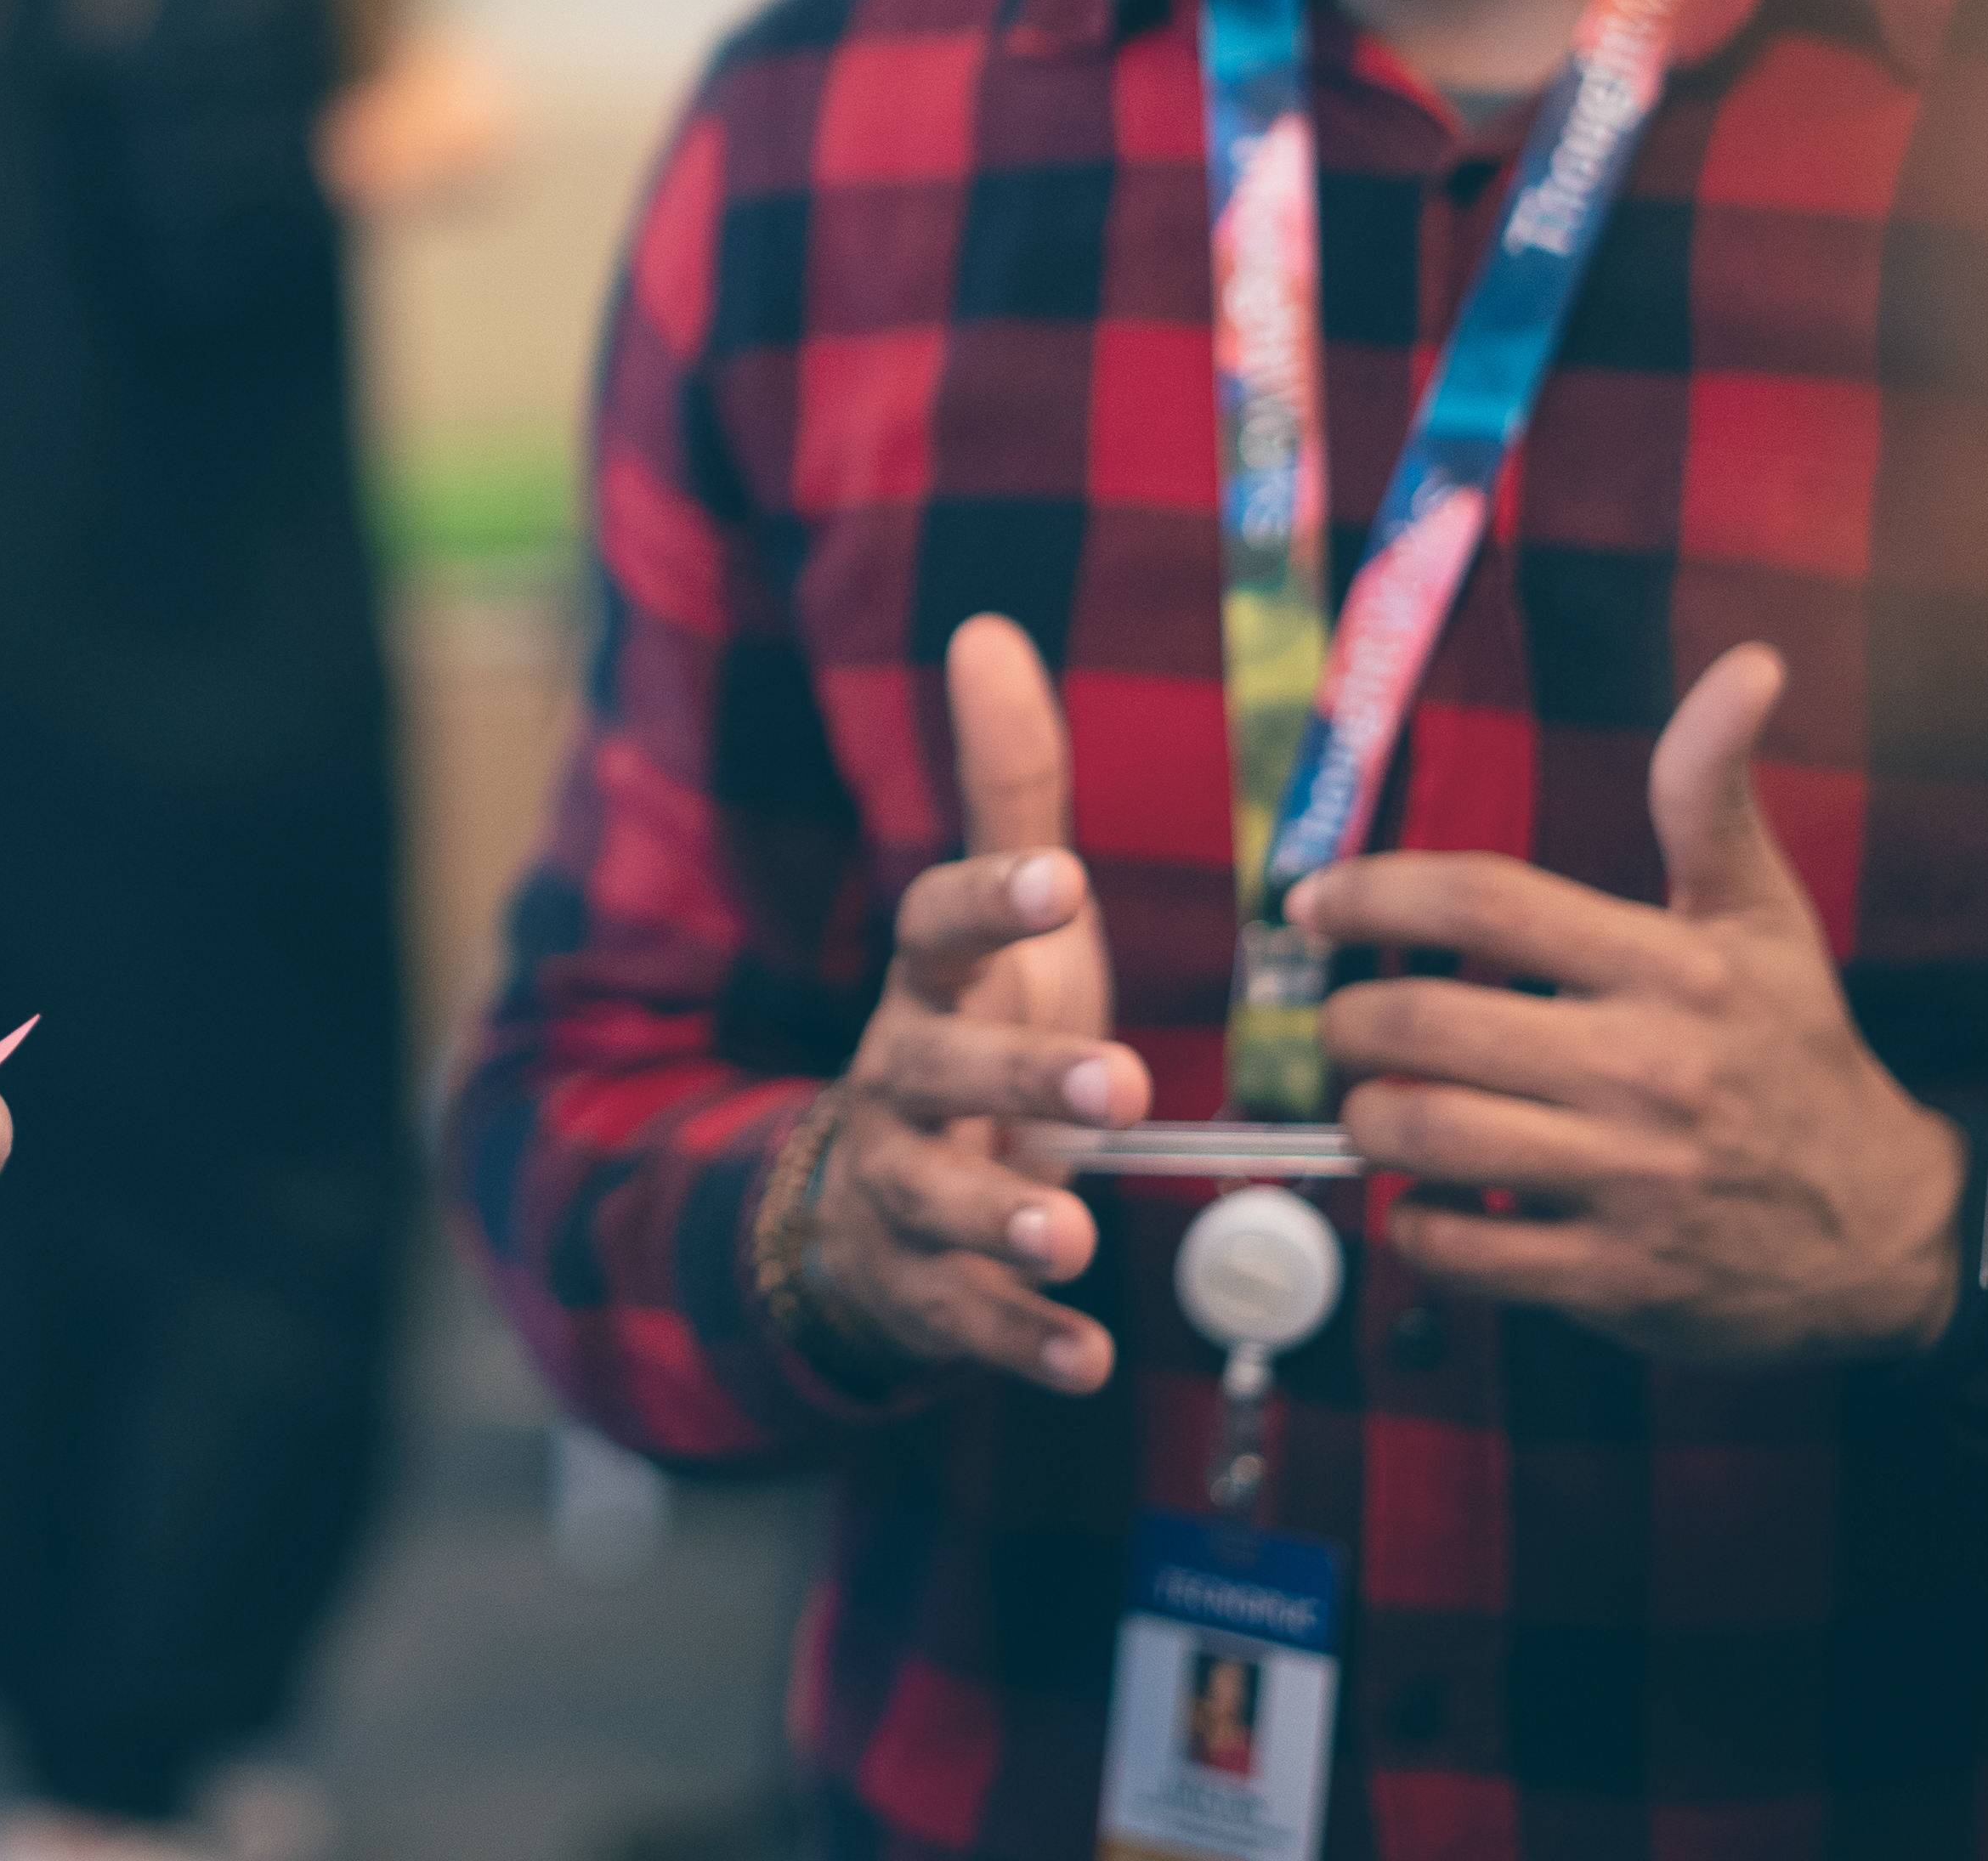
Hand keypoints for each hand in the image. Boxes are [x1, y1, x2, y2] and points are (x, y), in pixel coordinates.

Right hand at [794, 618, 1157, 1393]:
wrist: (865, 1205)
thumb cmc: (970, 1034)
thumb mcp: (997, 920)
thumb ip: (1006, 793)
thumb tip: (989, 629)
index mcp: (929, 985)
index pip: (938, 927)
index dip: (991, 901)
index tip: (1064, 876)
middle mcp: (898, 1080)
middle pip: (937, 1071)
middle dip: (1020, 1080)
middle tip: (1121, 1087)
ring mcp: (898, 1189)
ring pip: (931, 1202)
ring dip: (1002, 1220)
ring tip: (1076, 1234)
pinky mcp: (916, 1289)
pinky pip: (960, 1321)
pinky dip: (1022, 1342)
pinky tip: (1086, 1358)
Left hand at [1296, 644, 1966, 1363]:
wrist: (1891, 1233)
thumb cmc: (1799, 1057)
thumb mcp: (1763, 917)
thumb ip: (1712, 793)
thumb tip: (1747, 664)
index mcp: (1672, 969)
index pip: (1485, 900)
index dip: (1374, 892)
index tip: (1312, 902)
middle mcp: (1649, 1070)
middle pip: (1426, 1024)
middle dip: (1347, 1022)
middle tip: (1342, 1025)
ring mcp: (1632, 1181)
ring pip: (1426, 1136)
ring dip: (1367, 1123)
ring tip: (1374, 1108)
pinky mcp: (1619, 1280)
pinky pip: (1463, 1250)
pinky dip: (1418, 1227)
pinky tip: (1431, 1200)